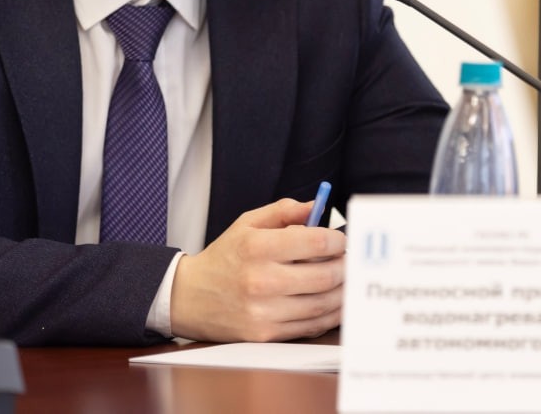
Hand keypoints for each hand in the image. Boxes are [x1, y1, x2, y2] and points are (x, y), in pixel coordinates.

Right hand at [169, 197, 346, 341]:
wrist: (189, 297)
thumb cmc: (225, 256)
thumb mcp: (247, 223)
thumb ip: (284, 211)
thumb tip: (317, 206)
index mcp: (257, 247)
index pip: (314, 242)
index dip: (338, 240)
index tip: (342, 240)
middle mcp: (260, 280)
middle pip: (324, 275)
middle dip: (346, 267)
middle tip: (351, 261)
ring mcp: (263, 311)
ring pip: (322, 304)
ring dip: (344, 292)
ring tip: (348, 281)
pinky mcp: (264, 334)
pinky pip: (310, 326)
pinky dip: (330, 315)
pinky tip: (335, 303)